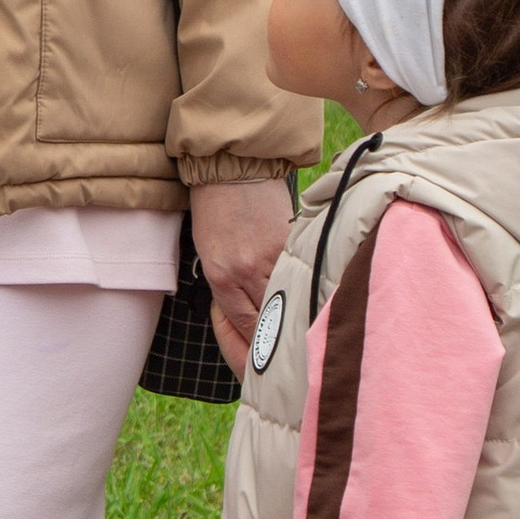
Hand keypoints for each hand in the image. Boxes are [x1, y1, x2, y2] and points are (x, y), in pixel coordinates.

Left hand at [190, 177, 292, 374]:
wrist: (230, 168)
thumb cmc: (213, 208)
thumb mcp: (208, 251)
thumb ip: (228, 283)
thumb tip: (251, 307)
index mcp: (221, 277)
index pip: (244, 323)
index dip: (258, 340)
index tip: (268, 350)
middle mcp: (245, 272)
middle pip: (268, 318)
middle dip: (279, 334)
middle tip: (289, 345)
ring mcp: (270, 258)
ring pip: (287, 298)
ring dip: (295, 311)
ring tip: (303, 323)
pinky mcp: (290, 242)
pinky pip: (299, 272)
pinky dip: (304, 283)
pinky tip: (311, 291)